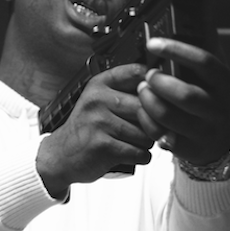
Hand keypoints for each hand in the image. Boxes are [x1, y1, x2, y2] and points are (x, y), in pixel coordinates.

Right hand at [36, 63, 152, 195]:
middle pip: (148, 107)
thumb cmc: (89, 129)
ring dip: (147, 142)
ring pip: (147, 132)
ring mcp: (99, 122)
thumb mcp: (101, 101)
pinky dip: (142, 157)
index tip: (156, 98)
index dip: (155, 87)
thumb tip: (168, 91)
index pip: (139, 73)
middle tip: (146, 130)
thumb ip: (128, 92)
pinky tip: (131, 154)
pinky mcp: (103, 147)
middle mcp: (98, 99)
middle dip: (153, 123)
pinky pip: (140, 152)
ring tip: (134, 143)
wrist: (61, 156)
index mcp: (101, 84)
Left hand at [136, 37, 229, 165]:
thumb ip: (199, 59)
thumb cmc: (211, 104)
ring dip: (149, 101)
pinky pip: (161, 134)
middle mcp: (219, 108)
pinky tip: (143, 111)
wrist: (219, 143)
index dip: (177, 51)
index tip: (153, 43)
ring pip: (170, 116)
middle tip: (148, 75)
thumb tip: (181, 25)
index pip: (204, 62)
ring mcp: (205, 130)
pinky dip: (147, 121)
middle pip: (186, 94)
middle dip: (160, 82)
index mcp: (226, 84)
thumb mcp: (214, 80)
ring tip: (142, 90)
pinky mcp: (189, 148)